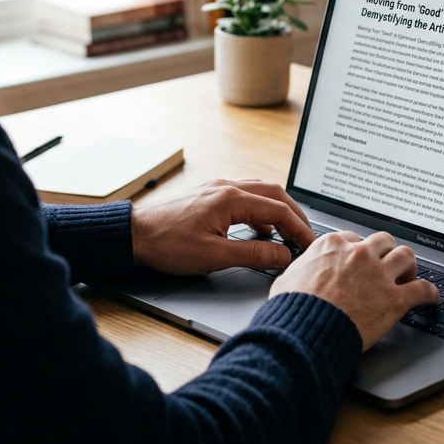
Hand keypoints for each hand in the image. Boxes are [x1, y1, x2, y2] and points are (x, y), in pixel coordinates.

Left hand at [131, 179, 315, 274]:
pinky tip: (259, 229)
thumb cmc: (168, 244)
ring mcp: (218, 189)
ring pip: (260, 192)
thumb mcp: (215, 256)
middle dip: (294, 215)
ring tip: (288, 232)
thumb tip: (283, 255)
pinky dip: (260, 210)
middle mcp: (227, 187)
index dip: (298, 229)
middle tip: (306, 237)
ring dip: (278, 210)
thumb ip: (254, 254)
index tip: (309, 246)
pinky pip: (246, 196)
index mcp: (231, 198)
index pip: (278, 210)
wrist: (134, 235)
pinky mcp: (210, 196)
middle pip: (274, 194)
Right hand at [269, 231, 439, 350]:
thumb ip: (299, 269)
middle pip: (384, 241)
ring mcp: (379, 275)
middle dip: (387, 252)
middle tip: (387, 266)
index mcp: (334, 245)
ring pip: (406, 256)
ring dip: (409, 266)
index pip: (356, 239)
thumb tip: (296, 272)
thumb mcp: (287, 279)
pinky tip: (432, 298)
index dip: (360, 252)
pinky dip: (430, 293)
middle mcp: (359, 254)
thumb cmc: (293, 308)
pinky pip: (422, 289)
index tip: (362, 261)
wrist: (305, 331)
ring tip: (408, 277)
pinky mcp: (394, 299)